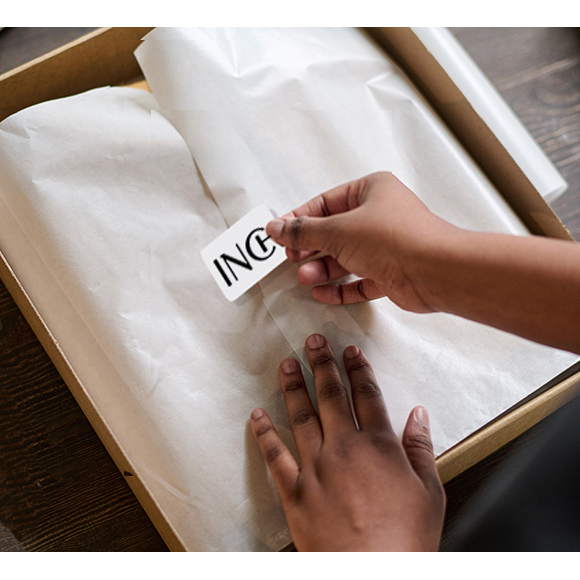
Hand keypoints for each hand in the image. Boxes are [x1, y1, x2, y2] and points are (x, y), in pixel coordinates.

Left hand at [250, 334, 444, 550]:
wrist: (375, 573)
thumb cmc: (405, 538)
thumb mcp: (429, 491)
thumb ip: (420, 447)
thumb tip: (418, 414)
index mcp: (378, 445)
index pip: (367, 395)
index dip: (358, 369)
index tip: (350, 352)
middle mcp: (344, 448)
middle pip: (332, 396)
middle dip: (323, 365)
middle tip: (314, 342)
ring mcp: (316, 468)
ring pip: (301, 416)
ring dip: (293, 387)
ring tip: (287, 365)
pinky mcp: (295, 492)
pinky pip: (275, 457)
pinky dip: (264, 434)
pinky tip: (257, 415)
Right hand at [266, 172, 453, 311]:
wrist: (435, 271)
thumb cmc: (396, 239)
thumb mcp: (338, 230)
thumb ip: (303, 231)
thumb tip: (276, 228)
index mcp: (371, 191)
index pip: (325, 202)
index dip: (299, 218)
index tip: (279, 233)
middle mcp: (379, 216)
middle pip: (334, 231)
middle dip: (310, 246)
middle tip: (291, 256)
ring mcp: (386, 246)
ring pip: (346, 257)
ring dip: (323, 268)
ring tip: (304, 275)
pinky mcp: (391, 273)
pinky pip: (359, 280)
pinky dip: (340, 287)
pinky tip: (322, 292)